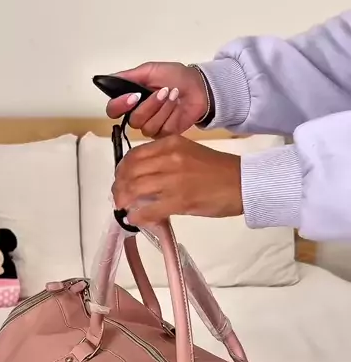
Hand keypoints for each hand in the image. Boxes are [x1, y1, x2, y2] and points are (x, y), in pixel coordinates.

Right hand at [106, 62, 207, 136]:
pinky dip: (172, 116)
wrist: (200, 87)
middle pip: (133, 120)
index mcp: (131, 100)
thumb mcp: (151, 70)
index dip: (120, 106)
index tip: (133, 97)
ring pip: (148, 127)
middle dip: (150, 105)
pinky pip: (162, 131)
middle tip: (163, 91)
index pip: (113, 110)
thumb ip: (129, 76)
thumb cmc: (176, 77)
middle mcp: (138, 115)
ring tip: (174, 95)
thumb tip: (109, 79)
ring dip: (163, 109)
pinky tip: (178, 107)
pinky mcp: (165, 135)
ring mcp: (151, 127)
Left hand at [112, 136, 242, 226]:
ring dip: (123, 201)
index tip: (121, 181)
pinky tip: (134, 219)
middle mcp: (169, 157)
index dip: (122, 170)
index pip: (135, 155)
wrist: (243, 183)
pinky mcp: (180, 200)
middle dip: (119, 187)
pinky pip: (148, 210)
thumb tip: (145, 177)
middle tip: (118, 198)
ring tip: (123, 209)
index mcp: (171, 142)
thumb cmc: (219, 171)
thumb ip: (166, 160)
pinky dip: (137, 216)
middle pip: (130, 172)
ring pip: (135, 189)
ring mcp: (173, 179)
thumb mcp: (189, 153)